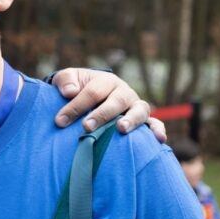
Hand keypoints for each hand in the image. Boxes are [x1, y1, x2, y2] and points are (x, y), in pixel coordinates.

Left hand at [51, 68, 166, 142]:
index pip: (92, 92)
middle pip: (116, 101)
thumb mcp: (67, 79)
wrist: (89, 94)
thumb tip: (71, 92)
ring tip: (121, 129)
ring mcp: (134, 106)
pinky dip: (158, 129)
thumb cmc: (76, 88)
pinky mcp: (142, 120)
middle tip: (87, 126)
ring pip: (139, 110)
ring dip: (132, 120)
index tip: (60, 121)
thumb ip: (66, 81)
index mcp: (105, 81)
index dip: (76, 106)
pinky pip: (154, 123)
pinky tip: (159, 139)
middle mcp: (123, 92)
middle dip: (101, 114)